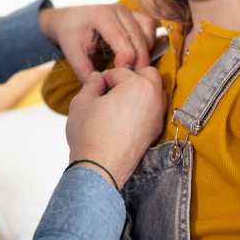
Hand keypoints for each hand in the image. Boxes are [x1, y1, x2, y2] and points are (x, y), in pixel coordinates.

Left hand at [38, 3, 158, 83]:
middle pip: (137, 38)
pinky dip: (148, 43)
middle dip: (138, 61)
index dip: (126, 58)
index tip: (123, 74)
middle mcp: (118, 9)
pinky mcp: (134, 14)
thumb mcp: (71, 51)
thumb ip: (82, 68)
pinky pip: (149, 27)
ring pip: (147, 33)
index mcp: (101, 15)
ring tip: (134, 69)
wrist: (71, 19)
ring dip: (145, 52)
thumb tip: (98, 85)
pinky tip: (138, 55)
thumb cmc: (71, 33)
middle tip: (133, 80)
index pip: (122, 38)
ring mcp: (128, 10)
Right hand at [65, 66, 165, 189]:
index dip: (106, 78)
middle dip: (131, 77)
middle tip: (113, 88)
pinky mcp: (155, 132)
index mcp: (137, 86)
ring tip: (121, 101)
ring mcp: (157, 117)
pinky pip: (155, 110)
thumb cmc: (90, 136)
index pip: (121, 71)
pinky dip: (144, 108)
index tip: (97, 88)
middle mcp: (153, 99)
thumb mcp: (82, 102)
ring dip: (141, 91)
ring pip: (155, 92)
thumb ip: (92, 84)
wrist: (100, 168)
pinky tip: (127, 116)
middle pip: (148, 74)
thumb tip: (97, 78)